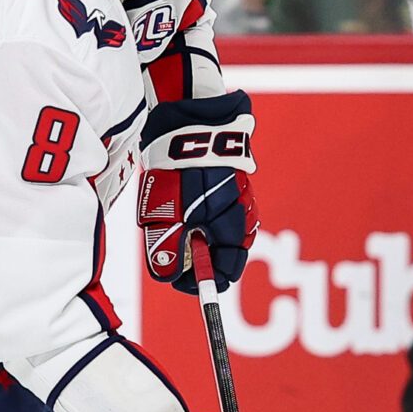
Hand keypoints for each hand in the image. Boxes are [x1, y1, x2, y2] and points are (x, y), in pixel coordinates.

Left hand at [138, 93, 258, 292]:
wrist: (190, 128)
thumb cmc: (180, 174)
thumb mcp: (167, 217)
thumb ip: (168, 249)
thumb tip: (170, 278)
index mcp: (232, 230)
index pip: (226, 273)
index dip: (203, 283)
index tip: (180, 280)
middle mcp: (245, 217)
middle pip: (227, 255)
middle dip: (201, 259)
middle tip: (174, 251)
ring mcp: (244, 200)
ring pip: (225, 234)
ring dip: (203, 237)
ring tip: (178, 222)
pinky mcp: (237, 186)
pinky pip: (225, 213)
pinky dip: (207, 218)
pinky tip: (188, 205)